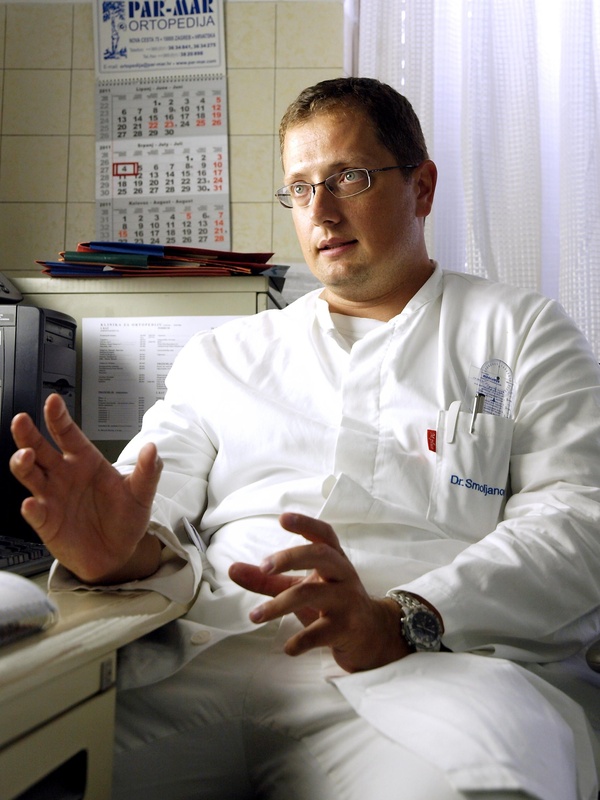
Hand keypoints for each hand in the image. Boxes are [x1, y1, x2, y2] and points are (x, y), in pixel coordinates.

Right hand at [10, 392, 162, 583]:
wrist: (118, 553)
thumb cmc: (125, 517)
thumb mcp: (141, 493)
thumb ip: (147, 471)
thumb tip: (152, 449)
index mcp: (85, 461)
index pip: (68, 434)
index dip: (59, 418)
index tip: (53, 401)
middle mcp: (64, 475)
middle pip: (40, 449)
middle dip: (28, 434)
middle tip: (22, 420)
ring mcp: (52, 497)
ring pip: (30, 475)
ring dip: (23, 464)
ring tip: (25, 456)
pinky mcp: (46, 522)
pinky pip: (35, 513)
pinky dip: (32, 508)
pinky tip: (32, 503)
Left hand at [229, 512, 411, 672]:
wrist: (371, 635)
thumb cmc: (331, 604)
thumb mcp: (302, 587)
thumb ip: (267, 580)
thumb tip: (231, 569)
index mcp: (334, 559)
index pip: (323, 534)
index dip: (305, 524)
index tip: (283, 518)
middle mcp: (343, 574)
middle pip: (321, 555)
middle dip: (291, 557)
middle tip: (264, 567)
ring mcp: (347, 600)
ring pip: (313, 593)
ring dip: (278, 605)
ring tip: (255, 616)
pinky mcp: (347, 628)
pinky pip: (320, 632)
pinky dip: (300, 640)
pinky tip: (287, 648)